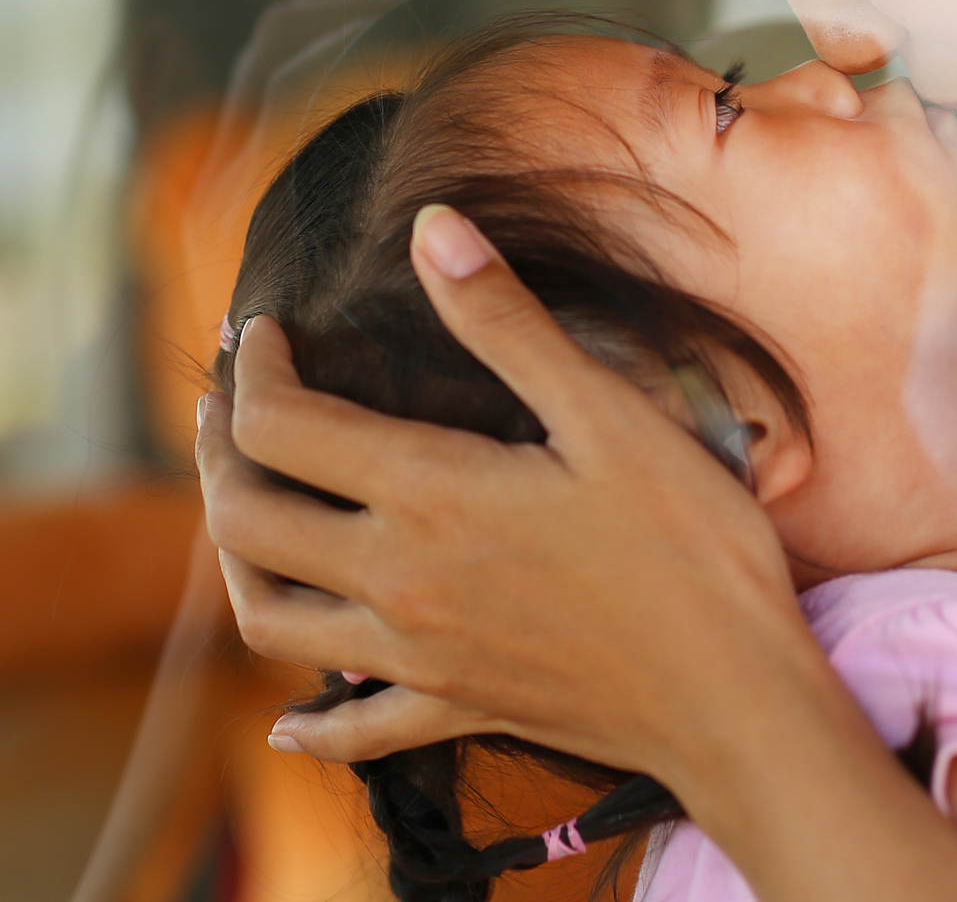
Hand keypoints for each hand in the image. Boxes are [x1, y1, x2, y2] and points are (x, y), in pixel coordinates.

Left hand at [197, 204, 810, 792]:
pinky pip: (350, 729)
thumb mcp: (610, 415)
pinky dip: (307, 723)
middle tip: (232, 406)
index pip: (283, 427)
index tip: (269, 332)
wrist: (736, 693)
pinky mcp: (455, 709)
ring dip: (236, 560)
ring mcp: (419, 657)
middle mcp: (398, 581)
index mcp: (430, 494)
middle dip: (221, 451)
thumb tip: (433, 227)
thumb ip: (509, 322)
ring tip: (247, 514)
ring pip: (270, 619)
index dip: (258, 370)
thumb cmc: (690, 546)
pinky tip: (290, 721)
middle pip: (248, 520)